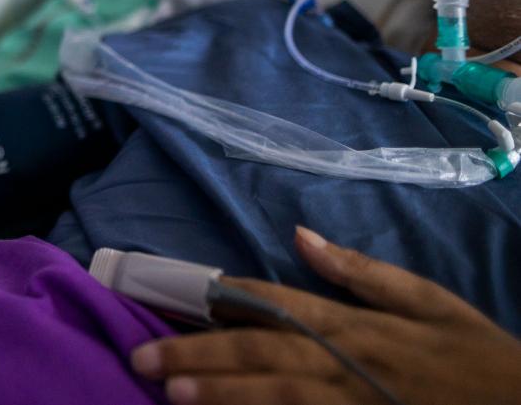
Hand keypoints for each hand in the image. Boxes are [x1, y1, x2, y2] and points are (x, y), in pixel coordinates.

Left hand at [130, 226, 520, 404]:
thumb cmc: (478, 359)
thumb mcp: (429, 303)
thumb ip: (361, 273)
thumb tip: (301, 235)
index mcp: (356, 325)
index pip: (277, 304)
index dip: (224, 300)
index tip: (176, 298)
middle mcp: (344, 365)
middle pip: (260, 354)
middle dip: (199, 354)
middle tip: (145, 359)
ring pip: (273, 398)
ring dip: (220, 394)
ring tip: (171, 393)